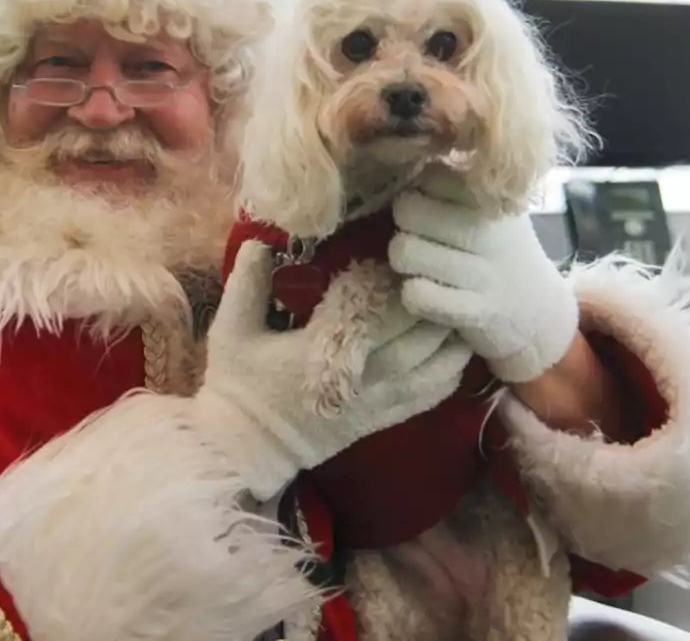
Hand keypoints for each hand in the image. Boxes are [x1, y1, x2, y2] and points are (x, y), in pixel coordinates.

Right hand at [193, 241, 471, 500]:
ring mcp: (373, 404)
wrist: (244, 448)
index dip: (399, 287)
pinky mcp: (379, 422)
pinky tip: (458, 352)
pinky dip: (449, 374)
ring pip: (430, 369)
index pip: (377, 316)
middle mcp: (357, 380)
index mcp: (322, 353)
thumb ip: (247, 282)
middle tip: (442, 273)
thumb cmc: (237, 385)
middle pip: (414, 340)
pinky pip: (427, 398)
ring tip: (458, 306)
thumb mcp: (230, 328)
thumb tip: (261, 240)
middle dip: (432, 306)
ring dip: (449, 338)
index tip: (404, 258)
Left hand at [388, 173, 578, 383]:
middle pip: (407, 209)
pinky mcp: (477, 312)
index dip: (416, 192)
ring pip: (404, 251)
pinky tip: (428, 293)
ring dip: (404, 263)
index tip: (429, 207)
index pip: (427, 175)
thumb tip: (401, 156)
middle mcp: (490, 229)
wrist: (540, 311)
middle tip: (419, 238)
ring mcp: (485, 272)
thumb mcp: (488, 209)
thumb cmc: (498, 251)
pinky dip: (413, 296)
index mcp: (490, 197)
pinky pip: (418, 295)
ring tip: (422, 267)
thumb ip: (452, 184)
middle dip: (402, 226)